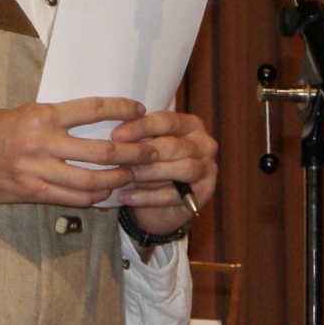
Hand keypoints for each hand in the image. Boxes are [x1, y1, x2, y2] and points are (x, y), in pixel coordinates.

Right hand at [0, 98, 152, 206]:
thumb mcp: (19, 113)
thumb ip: (52, 119)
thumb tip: (87, 119)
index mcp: (40, 115)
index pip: (92, 110)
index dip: (121, 109)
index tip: (139, 110)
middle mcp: (42, 142)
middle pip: (101, 150)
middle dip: (132, 153)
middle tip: (150, 152)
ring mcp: (38, 171)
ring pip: (91, 180)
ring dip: (117, 179)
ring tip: (132, 176)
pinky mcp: (32, 192)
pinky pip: (73, 198)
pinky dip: (94, 197)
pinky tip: (106, 194)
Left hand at [106, 109, 216, 236]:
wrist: (164, 202)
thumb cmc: (152, 165)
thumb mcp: (147, 146)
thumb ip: (138, 138)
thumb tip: (115, 135)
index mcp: (191, 124)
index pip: (166, 121)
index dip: (140, 127)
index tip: (115, 136)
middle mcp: (204, 144)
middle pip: (174, 146)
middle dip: (144, 153)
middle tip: (118, 159)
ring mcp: (208, 168)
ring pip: (180, 169)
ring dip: (150, 173)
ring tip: (126, 176)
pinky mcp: (204, 192)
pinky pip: (175, 195)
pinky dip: (147, 197)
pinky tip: (126, 196)